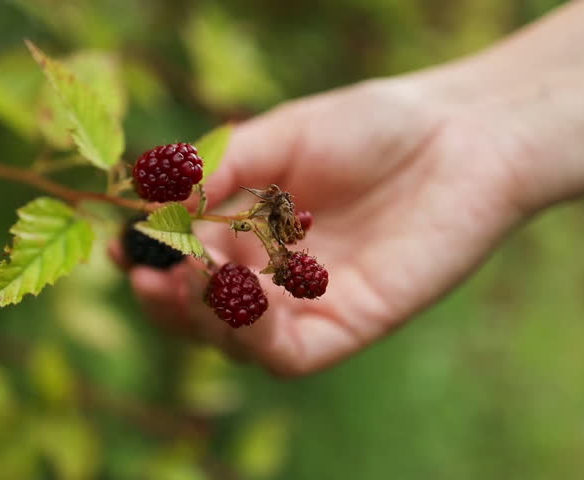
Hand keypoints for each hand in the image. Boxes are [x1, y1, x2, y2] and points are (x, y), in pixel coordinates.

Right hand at [117, 79, 525, 374]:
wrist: (461, 137)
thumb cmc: (372, 127)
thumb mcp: (280, 137)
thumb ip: (220, 169)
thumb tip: (150, 196)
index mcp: (249, 229)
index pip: (184, 259)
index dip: (149, 259)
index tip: (122, 245)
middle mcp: (272, 274)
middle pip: (201, 311)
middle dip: (168, 298)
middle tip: (151, 272)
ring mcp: (308, 304)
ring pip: (235, 341)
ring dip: (203, 317)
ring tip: (194, 276)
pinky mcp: (347, 327)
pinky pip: (286, 354)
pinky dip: (252, 335)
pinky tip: (241, 293)